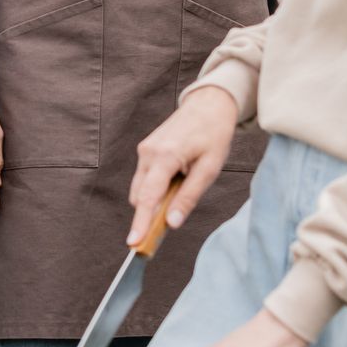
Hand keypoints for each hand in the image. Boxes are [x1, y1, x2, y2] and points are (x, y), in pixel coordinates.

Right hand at [127, 86, 238, 246]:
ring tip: (180, 194)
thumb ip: (189, 197)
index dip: (140, 222)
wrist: (208, 104)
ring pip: (141, 188)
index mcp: (165, 156)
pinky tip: (176, 182)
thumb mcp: (209, 168)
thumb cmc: (213, 135)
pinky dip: (155, 188)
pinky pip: (145, 177)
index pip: (148, 197)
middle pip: (140, 196)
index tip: (133, 242)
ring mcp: (144, 150)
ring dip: (154, 200)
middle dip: (147, 215)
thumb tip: (172, 223)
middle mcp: (148, 153)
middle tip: (164, 229)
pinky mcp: (146, 150)